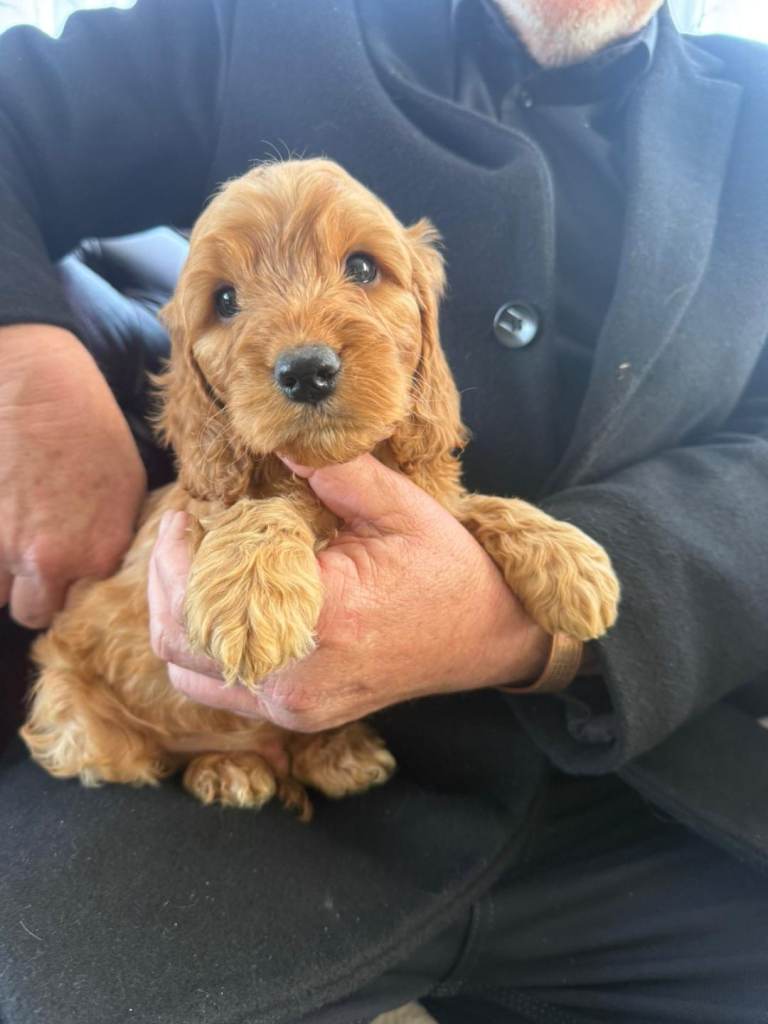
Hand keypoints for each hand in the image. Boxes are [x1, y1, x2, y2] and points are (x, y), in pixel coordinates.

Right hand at [0, 324, 145, 627]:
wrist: (36, 383)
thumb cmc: (89, 427)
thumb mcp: (127, 489)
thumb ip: (113, 542)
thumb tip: (101, 572)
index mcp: (98, 553)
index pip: (85, 605)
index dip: (74, 589)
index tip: (69, 571)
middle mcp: (48, 560)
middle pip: (33, 612)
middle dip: (33, 592)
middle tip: (35, 561)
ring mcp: (1, 547)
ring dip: (3, 574)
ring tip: (14, 536)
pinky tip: (1, 522)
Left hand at [149, 455, 549, 729]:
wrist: (484, 636)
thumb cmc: (447, 570)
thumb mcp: (402, 508)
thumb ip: (338, 473)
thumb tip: (278, 444)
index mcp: (325, 619)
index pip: (210, 593)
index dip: (179, 552)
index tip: (185, 512)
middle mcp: (298, 678)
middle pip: (181, 640)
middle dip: (165, 578)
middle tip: (176, 531)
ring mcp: (295, 705)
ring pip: (189, 671)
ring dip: (176, 615)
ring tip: (189, 565)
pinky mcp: (297, 714)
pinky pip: (218, 689)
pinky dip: (201, 648)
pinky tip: (217, 606)